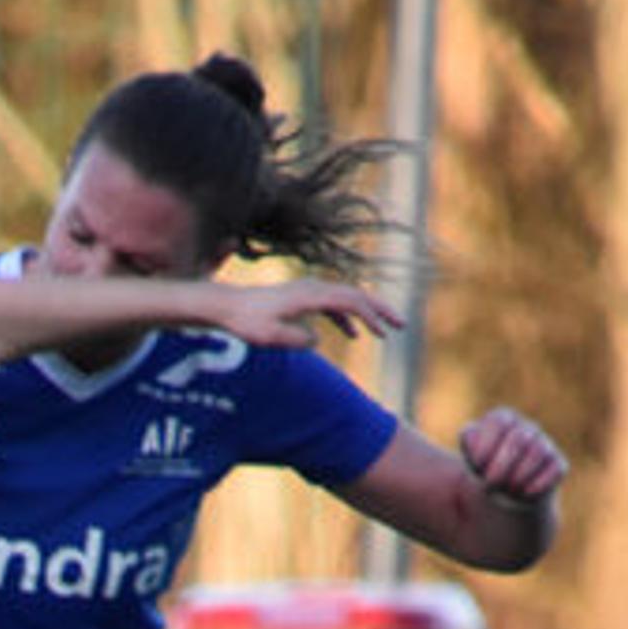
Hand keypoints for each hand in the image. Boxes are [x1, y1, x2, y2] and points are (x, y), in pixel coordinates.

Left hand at [211, 276, 400, 351]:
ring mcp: (307, 292)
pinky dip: (346, 318)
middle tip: (401, 325)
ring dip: (366, 314)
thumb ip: (295, 338)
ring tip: (384, 332)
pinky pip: (331, 306)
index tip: (384, 333)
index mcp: (310, 295)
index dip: (371, 316)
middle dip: (380, 310)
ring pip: (345, 299)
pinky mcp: (301, 299)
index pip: (350, 302)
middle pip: (355, 296)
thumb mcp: (269, 335)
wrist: (226, 306)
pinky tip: (353, 334)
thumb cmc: (246, 321)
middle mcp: (312, 288)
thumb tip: (316, 340)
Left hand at [457, 406, 567, 504]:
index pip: (499, 421)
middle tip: (490, 483)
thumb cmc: (484, 468)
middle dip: (502, 465)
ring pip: (538, 452)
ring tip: (507, 489)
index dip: (487, 443)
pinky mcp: (558, 463)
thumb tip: (472, 433)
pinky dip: (538, 484)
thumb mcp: (470, 455)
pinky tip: (525, 492)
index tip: (478, 465)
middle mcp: (527, 428)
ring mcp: (545, 444)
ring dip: (519, 476)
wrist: (505, 493)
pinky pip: (554, 469)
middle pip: (518, 438)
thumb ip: (469, 440)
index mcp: (504, 419)